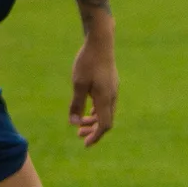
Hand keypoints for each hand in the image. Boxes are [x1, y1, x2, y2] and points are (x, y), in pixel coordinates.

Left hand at [69, 31, 117, 147]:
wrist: (101, 42)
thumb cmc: (88, 62)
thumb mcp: (78, 84)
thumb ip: (76, 104)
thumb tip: (74, 123)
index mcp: (105, 99)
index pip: (104, 125)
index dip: (95, 136)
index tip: (85, 144)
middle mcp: (112, 97)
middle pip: (106, 121)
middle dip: (93, 130)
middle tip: (79, 136)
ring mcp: (113, 90)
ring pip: (106, 112)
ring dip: (94, 120)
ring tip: (81, 123)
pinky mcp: (110, 84)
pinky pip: (106, 103)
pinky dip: (97, 110)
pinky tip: (88, 110)